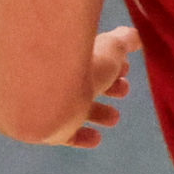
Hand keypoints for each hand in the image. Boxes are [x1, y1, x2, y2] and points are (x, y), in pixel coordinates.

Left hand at [45, 23, 142, 146]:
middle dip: (106, 85)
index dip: (110, 63)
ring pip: (71, 107)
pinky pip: (60, 133)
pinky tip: (96, 138)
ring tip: (113, 117)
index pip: (86, 57)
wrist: (38, 96)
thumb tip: (135, 35)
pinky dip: (79, 135)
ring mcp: (42, 102)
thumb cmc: (75, 66)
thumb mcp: (108, 48)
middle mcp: (48, 75)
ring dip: (96, 112)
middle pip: (80, 82)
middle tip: (123, 89)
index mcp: (60, 51)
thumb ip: (123, 41)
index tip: (125, 69)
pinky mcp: (40, 128)